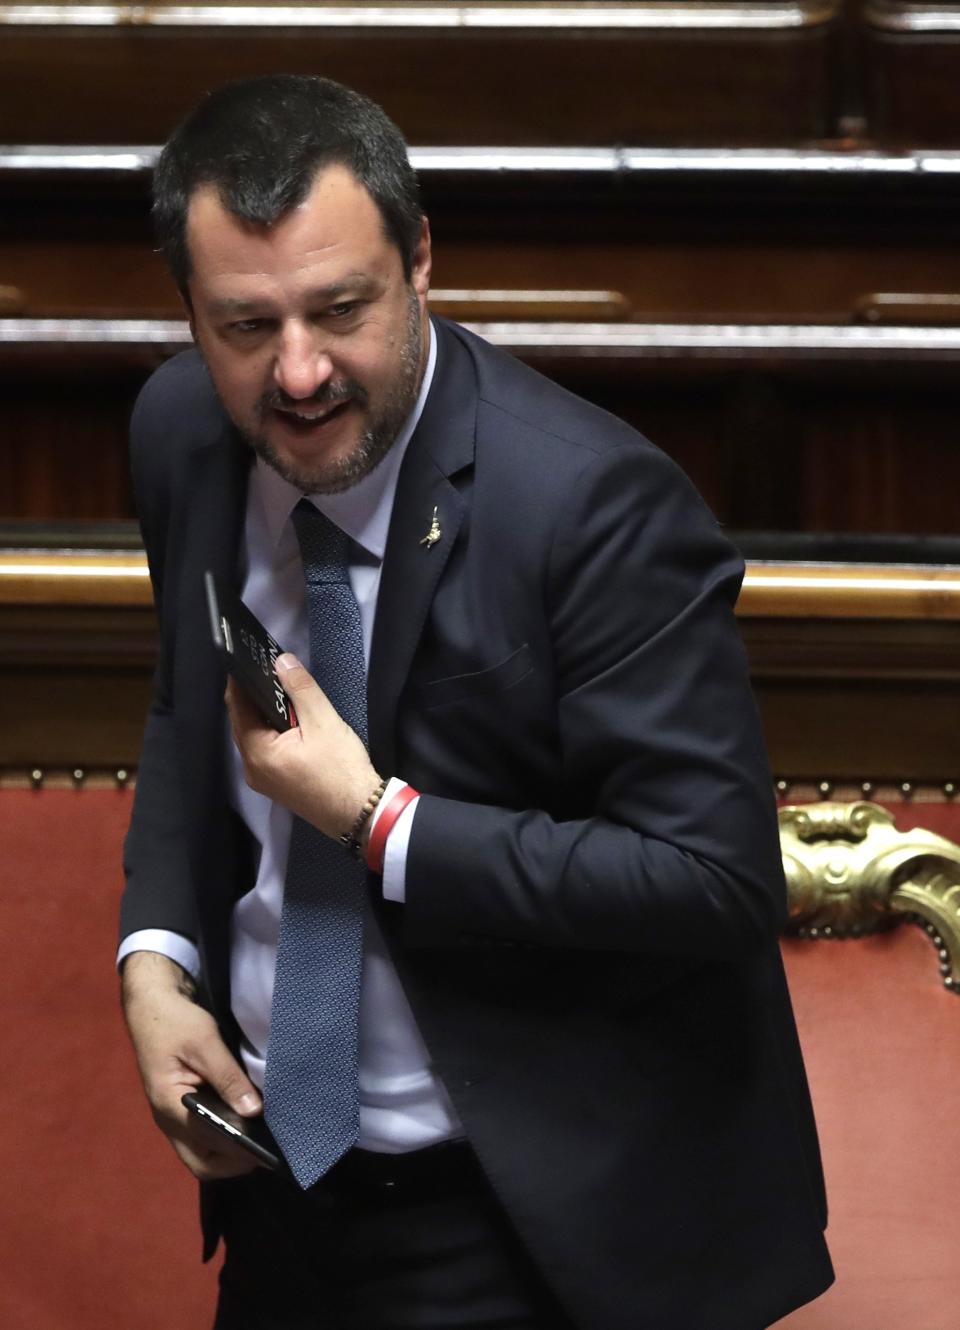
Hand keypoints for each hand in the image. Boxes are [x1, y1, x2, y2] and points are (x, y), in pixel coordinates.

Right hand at [121, 951, 262, 1180]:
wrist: (151, 1003)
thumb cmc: (174, 1021)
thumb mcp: (204, 1044)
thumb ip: (228, 1078)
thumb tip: (253, 1111)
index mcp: (170, 1108)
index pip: (207, 1148)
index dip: (238, 1152)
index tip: (269, 1148)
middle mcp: (169, 1121)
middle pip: (202, 1163)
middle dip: (234, 1163)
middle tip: (267, 1149)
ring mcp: (173, 1116)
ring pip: (202, 1152)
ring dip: (229, 1152)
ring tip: (262, 1137)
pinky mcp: (181, 1106)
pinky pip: (201, 1136)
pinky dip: (222, 1137)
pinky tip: (245, 1123)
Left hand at [226, 654, 380, 843]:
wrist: (361, 814)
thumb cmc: (342, 770)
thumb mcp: (323, 722)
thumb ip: (300, 689)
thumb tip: (281, 661)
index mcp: (257, 753)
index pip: (237, 706)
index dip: (241, 679)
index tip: (247, 656)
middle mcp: (252, 768)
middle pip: (243, 722)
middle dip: (253, 694)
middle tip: (266, 667)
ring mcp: (263, 780)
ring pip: (254, 736)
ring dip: (264, 713)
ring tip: (278, 686)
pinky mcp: (277, 785)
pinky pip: (265, 749)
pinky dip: (272, 730)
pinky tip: (287, 717)